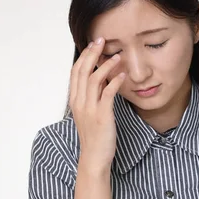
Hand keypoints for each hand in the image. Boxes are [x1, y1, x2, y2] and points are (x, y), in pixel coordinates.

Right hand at [69, 37, 125, 172]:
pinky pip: (107, 94)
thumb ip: (92, 96)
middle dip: (92, 53)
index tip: (93, 44)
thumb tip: (101, 79)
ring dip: (106, 65)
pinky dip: (115, 82)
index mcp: (75, 100)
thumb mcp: (89, 112)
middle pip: (83, 71)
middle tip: (103, 40)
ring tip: (118, 56)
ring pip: (94, 80)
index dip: (84, 56)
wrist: (94, 157)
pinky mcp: (102, 116)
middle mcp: (79, 102)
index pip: (76, 72)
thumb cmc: (94, 136)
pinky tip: (123, 75)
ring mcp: (89, 109)